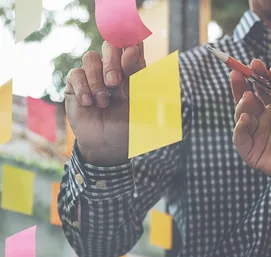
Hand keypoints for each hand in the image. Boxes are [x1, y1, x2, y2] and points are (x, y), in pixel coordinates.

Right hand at [64, 41, 145, 164]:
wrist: (107, 143)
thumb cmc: (125, 124)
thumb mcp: (136, 101)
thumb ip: (135, 75)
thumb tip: (131, 48)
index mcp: (130, 71)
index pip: (131, 45)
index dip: (130, 40)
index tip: (131, 47)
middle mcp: (111, 69)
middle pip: (110, 45)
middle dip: (112, 62)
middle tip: (114, 83)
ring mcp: (93, 76)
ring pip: (90, 58)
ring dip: (97, 80)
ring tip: (102, 102)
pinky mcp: (76, 84)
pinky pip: (76, 73)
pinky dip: (83, 88)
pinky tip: (88, 103)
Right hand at [230, 59, 270, 193]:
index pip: (259, 89)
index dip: (255, 76)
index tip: (254, 63)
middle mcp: (262, 120)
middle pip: (245, 100)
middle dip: (239, 86)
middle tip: (235, 73)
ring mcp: (255, 135)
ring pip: (240, 117)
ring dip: (241, 105)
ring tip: (248, 97)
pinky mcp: (251, 151)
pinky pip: (239, 138)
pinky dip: (239, 127)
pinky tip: (245, 118)